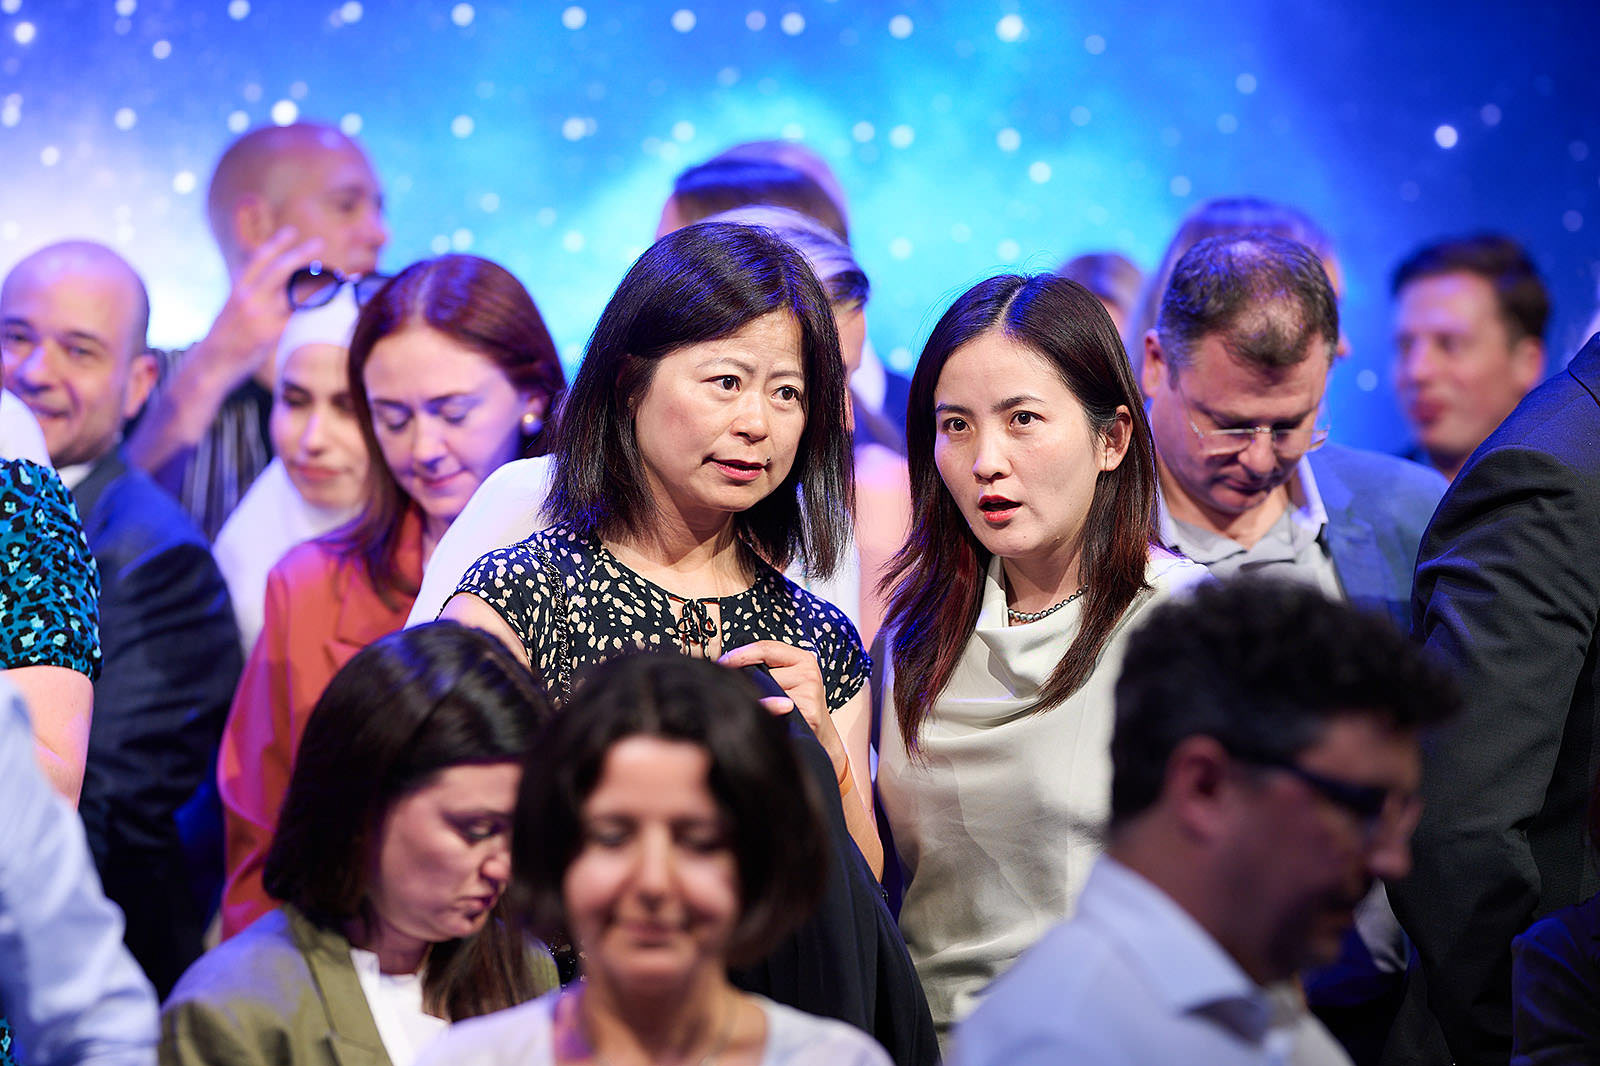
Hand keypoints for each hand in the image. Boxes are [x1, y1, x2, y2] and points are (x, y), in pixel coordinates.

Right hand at [195, 227, 324, 390]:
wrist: (209, 365)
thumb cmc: (223, 340)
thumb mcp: (231, 310)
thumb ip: (249, 296)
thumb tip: (270, 288)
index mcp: (238, 289)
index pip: (258, 259)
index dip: (276, 243)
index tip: (291, 231)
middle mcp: (248, 297)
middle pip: (279, 269)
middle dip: (300, 253)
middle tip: (319, 242)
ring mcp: (258, 315)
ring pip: (293, 292)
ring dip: (317, 282)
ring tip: (336, 275)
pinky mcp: (268, 334)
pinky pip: (298, 318)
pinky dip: (315, 310)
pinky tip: (331, 304)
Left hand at [719, 640, 845, 768]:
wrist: (819, 735)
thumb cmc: (797, 705)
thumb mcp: (787, 680)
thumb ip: (767, 668)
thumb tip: (729, 663)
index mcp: (802, 658)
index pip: (765, 648)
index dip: (740, 654)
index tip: (722, 662)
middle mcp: (809, 671)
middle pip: (762, 671)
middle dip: (748, 681)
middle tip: (738, 689)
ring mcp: (810, 690)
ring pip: (766, 690)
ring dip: (757, 700)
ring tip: (763, 706)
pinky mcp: (808, 709)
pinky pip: (773, 708)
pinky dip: (766, 712)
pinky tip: (770, 717)